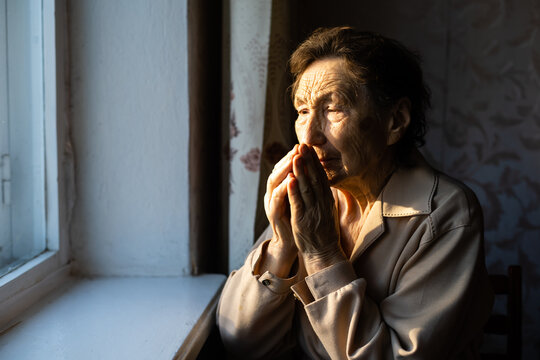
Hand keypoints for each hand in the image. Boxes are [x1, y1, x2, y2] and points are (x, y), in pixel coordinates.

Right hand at [260, 145, 299, 276]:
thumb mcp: (300, 200)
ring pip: (275, 182)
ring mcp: (271, 203)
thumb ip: (302, 185)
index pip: (285, 168)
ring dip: (284, 169)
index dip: (294, 156)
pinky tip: (290, 180)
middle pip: (278, 171)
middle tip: (298, 148)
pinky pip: (277, 199)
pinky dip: (283, 189)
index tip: (304, 146)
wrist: (290, 244)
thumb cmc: (297, 220)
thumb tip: (312, 169)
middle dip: (288, 159)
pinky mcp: (274, 214)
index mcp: (280, 189)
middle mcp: (273, 194)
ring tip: (294, 158)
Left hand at [287, 144, 344, 273]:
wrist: (324, 254)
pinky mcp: (303, 221)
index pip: (321, 176)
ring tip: (296, 156)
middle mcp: (322, 203)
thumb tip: (322, 181)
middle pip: (315, 178)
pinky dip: (294, 190)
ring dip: (301, 171)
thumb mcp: (328, 211)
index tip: (310, 148)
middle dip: (309, 161)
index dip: (315, 161)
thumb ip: (324, 196)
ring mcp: (313, 211)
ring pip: (306, 188)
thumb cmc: (324, 233)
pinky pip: (298, 203)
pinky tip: (290, 179)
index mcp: (327, 200)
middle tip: (303, 145)